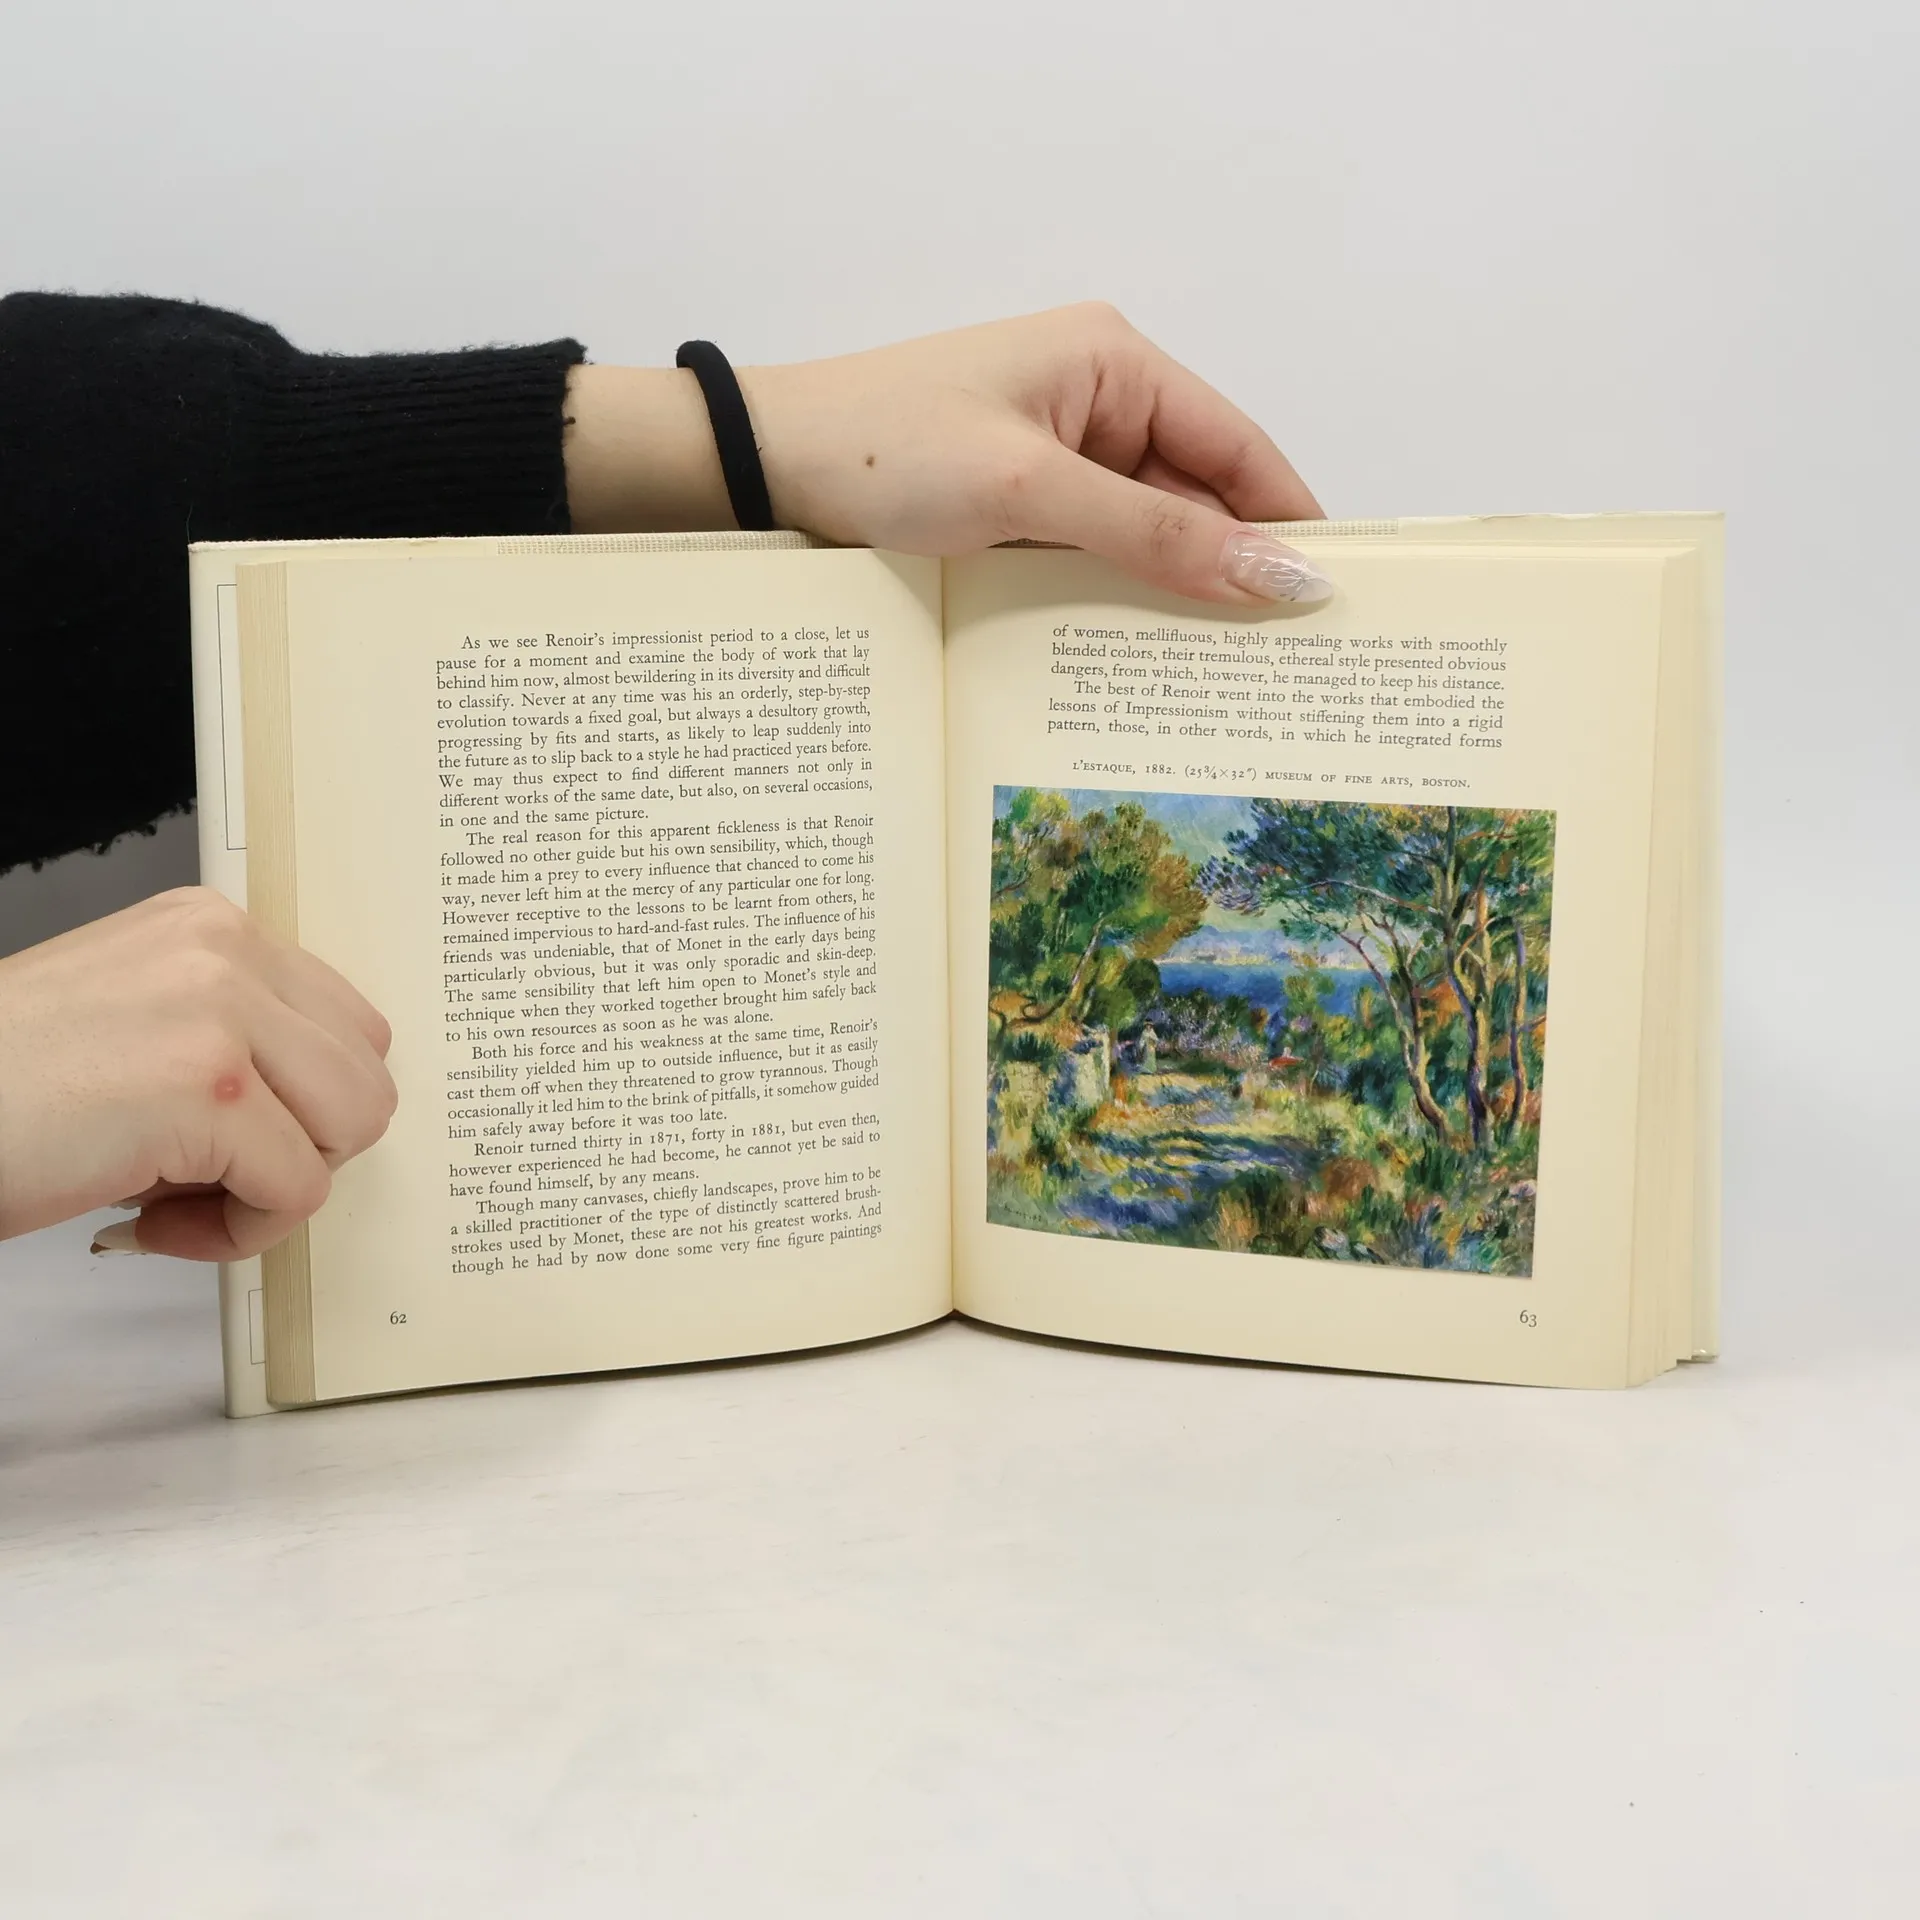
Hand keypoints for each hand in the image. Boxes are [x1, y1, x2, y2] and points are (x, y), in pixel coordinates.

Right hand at [0, 889, 396, 1259]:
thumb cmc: (5, 1091)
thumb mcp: (136, 1026)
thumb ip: (231, 1041)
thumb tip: (317, 1116)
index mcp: (211, 929)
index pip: (348, 1025)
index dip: (303, 1107)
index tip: (235, 1140)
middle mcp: (225, 952)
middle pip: (367, 1076)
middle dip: (304, 1147)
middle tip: (210, 1174)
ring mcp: (222, 1014)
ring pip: (351, 1129)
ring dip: (275, 1189)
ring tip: (180, 1199)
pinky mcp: (209, 1092)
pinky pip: (298, 1191)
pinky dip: (237, 1233)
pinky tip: (150, 1224)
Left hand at [565, 303, 1329, 605]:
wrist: (757, 472)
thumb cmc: (883, 451)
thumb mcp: (1032, 490)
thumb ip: (1160, 537)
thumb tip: (1286, 576)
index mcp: (1115, 365)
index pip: (1239, 447)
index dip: (1292, 522)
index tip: (1337, 602)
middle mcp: (1095, 405)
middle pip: (1199, 500)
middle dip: (1234, 574)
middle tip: (1284, 670)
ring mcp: (1053, 461)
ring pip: (1145, 539)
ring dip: (1171, 600)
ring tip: (1220, 685)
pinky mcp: (1015, 511)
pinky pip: (1090, 559)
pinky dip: (1112, 604)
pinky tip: (1133, 666)